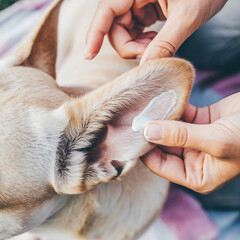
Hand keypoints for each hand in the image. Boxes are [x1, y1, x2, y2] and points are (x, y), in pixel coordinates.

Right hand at [86, 0, 226, 63]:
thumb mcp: (188, 16)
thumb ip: (166, 42)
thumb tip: (146, 66)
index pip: (106, 10)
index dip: (94, 34)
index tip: (88, 55)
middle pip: (115, 27)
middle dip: (128, 47)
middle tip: (147, 56)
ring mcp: (138, 2)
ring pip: (124, 32)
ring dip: (136, 46)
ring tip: (156, 48)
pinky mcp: (145, 9)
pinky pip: (135, 30)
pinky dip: (143, 42)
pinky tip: (156, 42)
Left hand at [142, 93, 239, 193]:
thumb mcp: (217, 140)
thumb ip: (181, 136)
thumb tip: (149, 131)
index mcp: (195, 175)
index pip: (159, 164)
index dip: (145, 149)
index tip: (134, 130)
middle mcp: (191, 158)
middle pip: (161, 144)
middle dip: (150, 130)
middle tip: (135, 114)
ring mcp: (193, 139)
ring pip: (168, 128)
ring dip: (159, 116)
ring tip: (145, 104)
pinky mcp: (199, 121)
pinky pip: (179, 115)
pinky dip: (172, 106)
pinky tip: (161, 97)